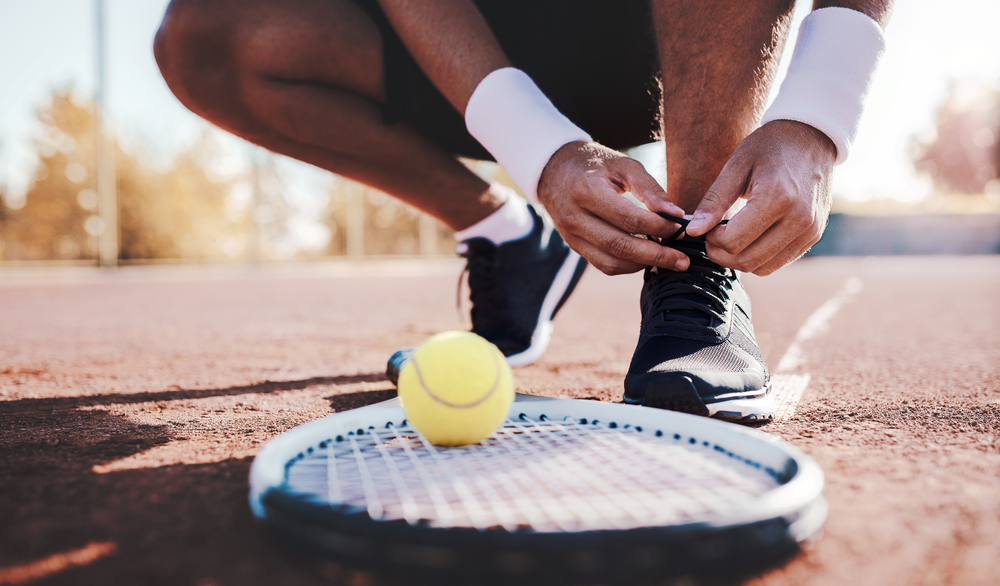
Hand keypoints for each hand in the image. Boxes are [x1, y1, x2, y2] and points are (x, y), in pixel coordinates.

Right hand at [537, 141, 688, 274]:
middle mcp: (575, 217)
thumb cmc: (595, 164)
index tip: (680, 228)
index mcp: (587, 190)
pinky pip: (604, 265)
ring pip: (612, 262)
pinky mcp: (575, 246)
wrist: (554, 171)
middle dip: (657, 256)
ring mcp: (572, 236)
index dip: (659, 227)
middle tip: (682, 260)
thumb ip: (650, 189)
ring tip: (666, 258)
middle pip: (621, 246)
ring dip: (643, 264)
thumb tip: (676, 215)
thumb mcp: (623, 165)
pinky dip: (628, 266)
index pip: (630, 218)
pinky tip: (646, 258)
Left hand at [685, 120, 836, 275]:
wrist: (811, 137)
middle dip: (721, 255)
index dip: (711, 240)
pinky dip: (758, 258)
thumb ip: (714, 200)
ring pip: (762, 268)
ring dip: (738, 261)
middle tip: (711, 238)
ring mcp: (810, 230)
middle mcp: (799, 218)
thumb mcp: (736, 165)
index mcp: (777, 197)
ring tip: (729, 238)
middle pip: (747, 260)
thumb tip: (693, 231)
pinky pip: (779, 263)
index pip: (733, 241)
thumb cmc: (769, 146)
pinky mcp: (813, 237)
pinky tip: (749, 239)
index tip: (706, 228)